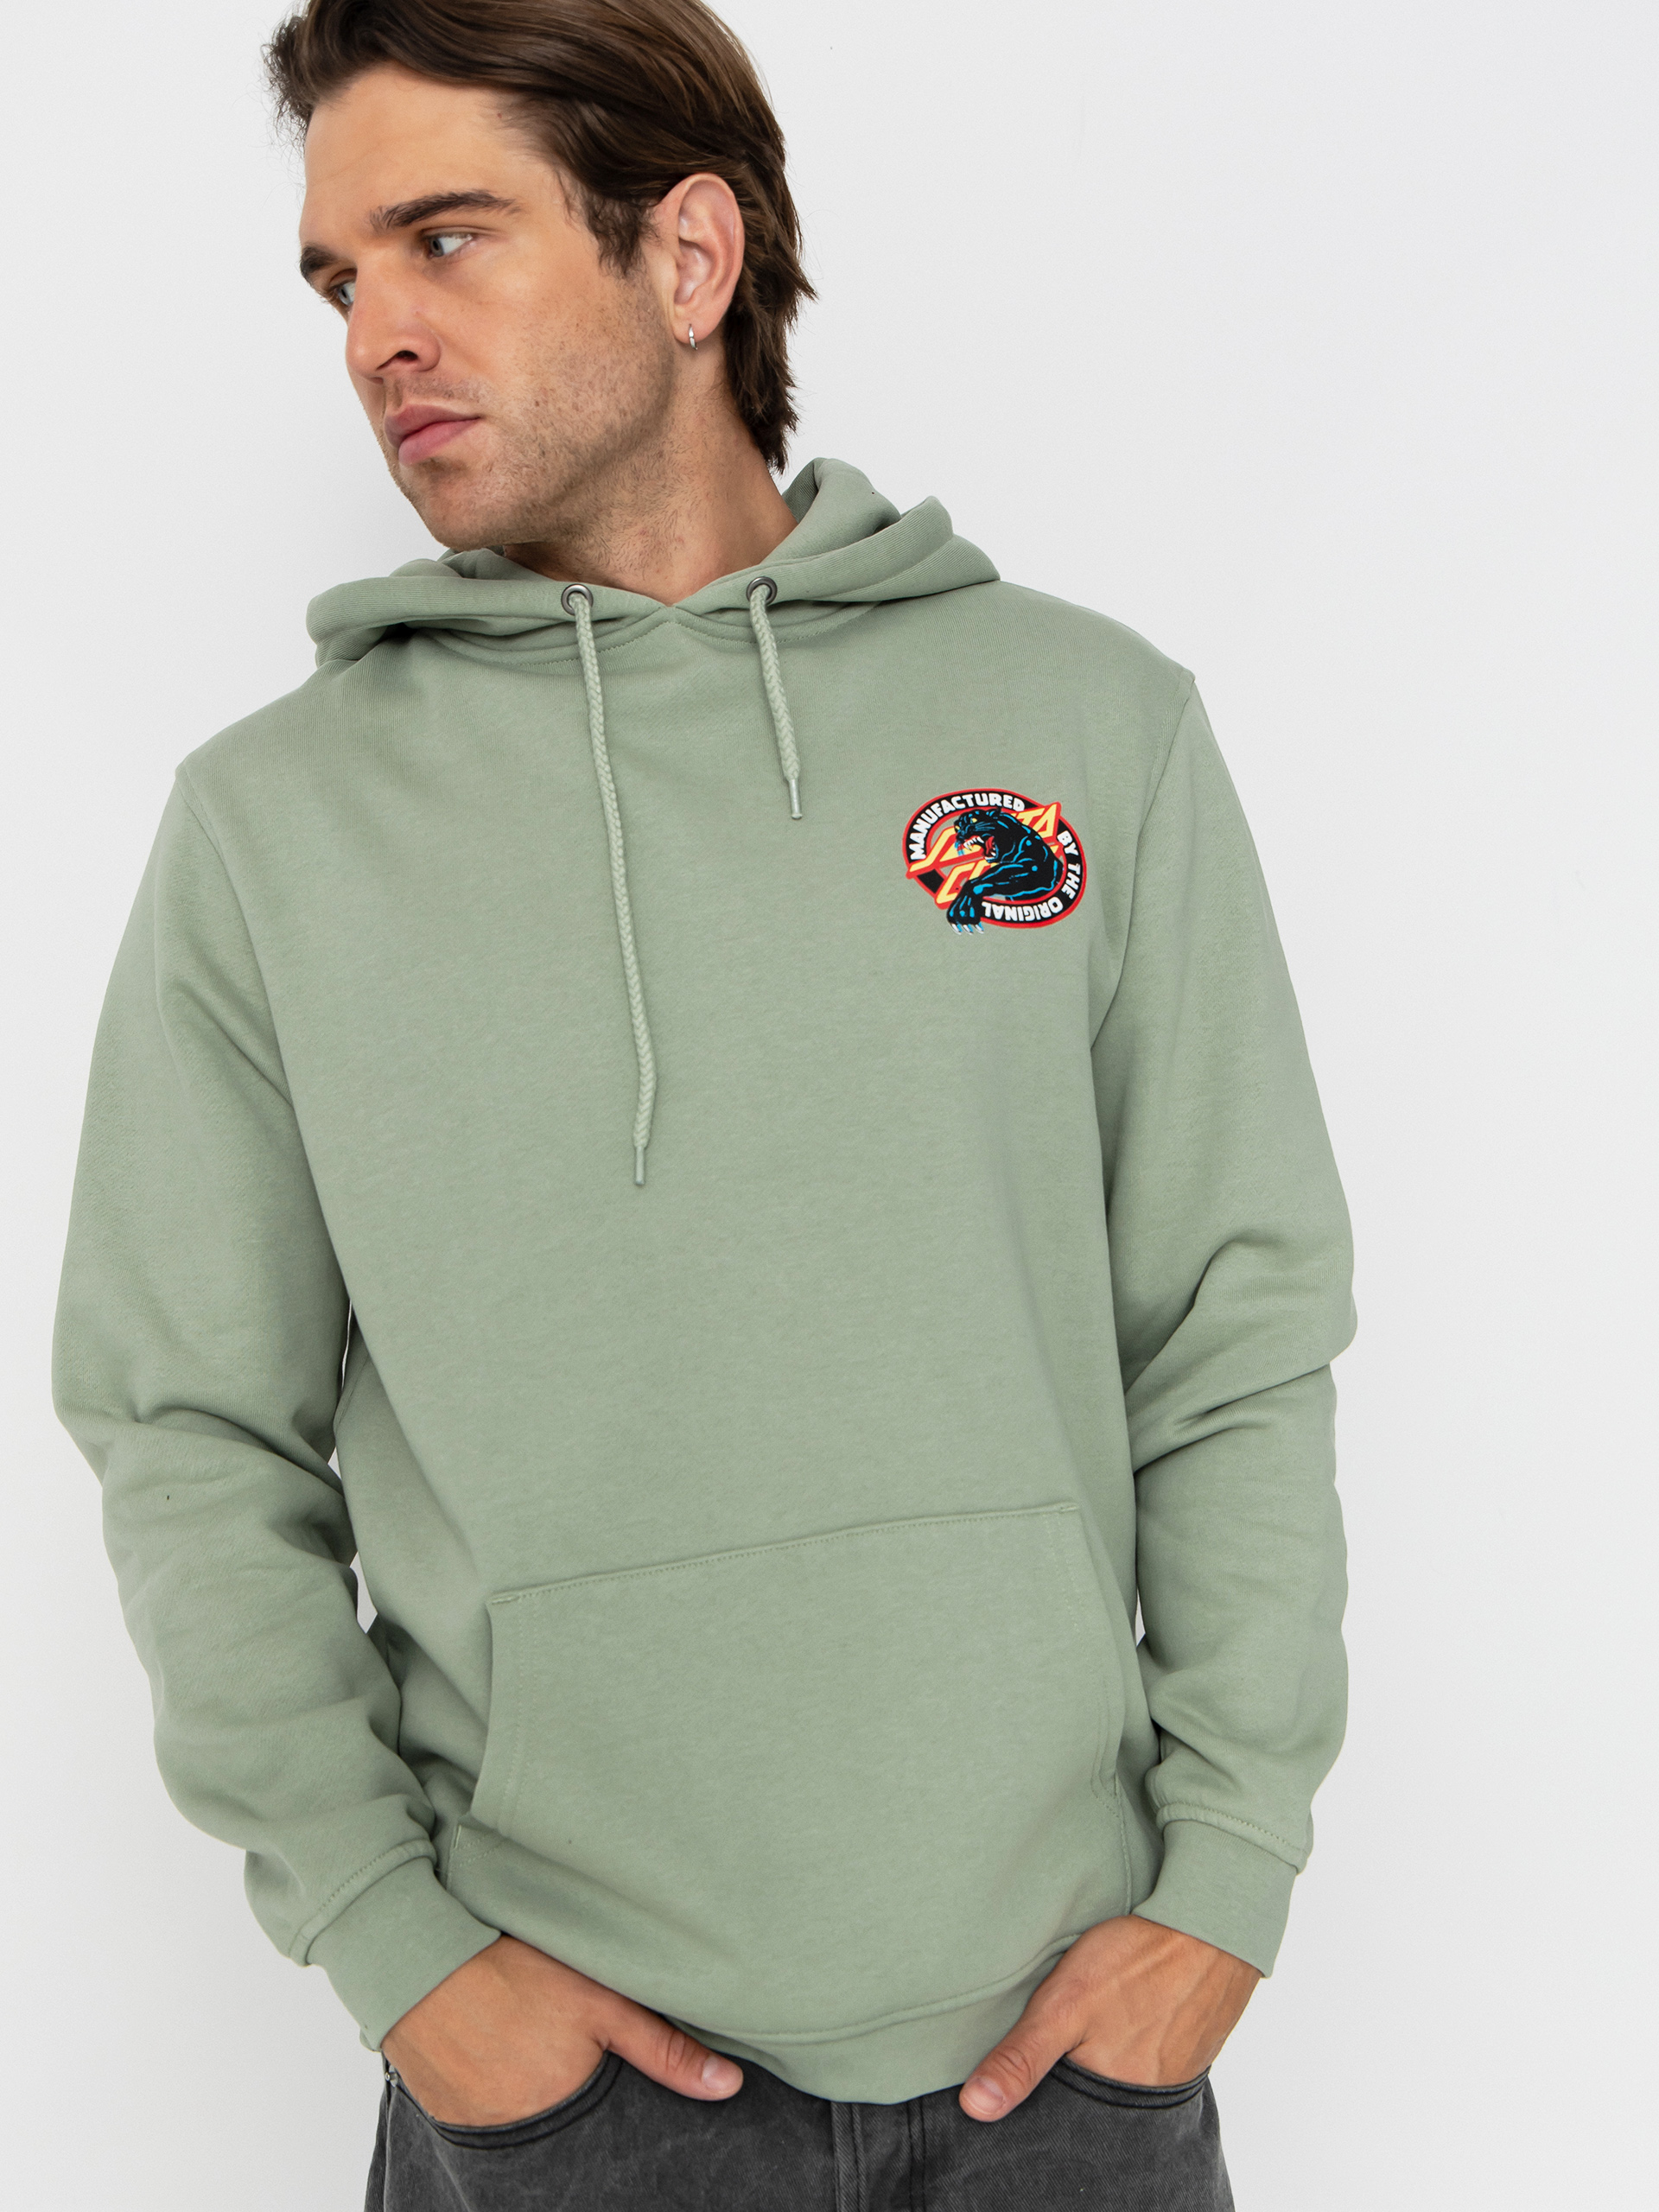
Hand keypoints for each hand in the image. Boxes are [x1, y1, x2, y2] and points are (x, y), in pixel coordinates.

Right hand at [381, 1934, 742, 2125]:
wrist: (416, 1963)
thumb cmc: (514, 1974)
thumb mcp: (600, 2002)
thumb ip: (664, 2049)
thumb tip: (729, 2087)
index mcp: (566, 2112)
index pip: (610, 2139)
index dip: (618, 2119)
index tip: (614, 2093)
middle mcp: (522, 2136)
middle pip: (569, 2134)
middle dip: (578, 2111)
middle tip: (568, 2067)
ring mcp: (479, 2132)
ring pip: (528, 2128)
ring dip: (536, 2101)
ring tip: (532, 2058)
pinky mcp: (447, 2117)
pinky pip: (488, 2119)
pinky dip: (500, 2096)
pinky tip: (501, 2058)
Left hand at [959, 1916, 1258, 2120]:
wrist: (1212, 1926)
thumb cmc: (1137, 1961)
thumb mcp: (1064, 2005)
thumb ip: (1021, 2057)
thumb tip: (976, 2108)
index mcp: (1112, 2096)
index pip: (1064, 2114)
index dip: (1044, 2092)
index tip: (1036, 2062)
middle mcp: (1148, 2097)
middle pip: (1095, 2095)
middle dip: (1076, 2071)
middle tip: (1073, 2030)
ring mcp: (1175, 2072)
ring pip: (1124, 2074)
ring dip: (1108, 2054)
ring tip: (1101, 2018)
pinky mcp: (1192, 2047)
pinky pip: (1153, 2056)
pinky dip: (1137, 2039)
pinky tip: (1131, 2010)